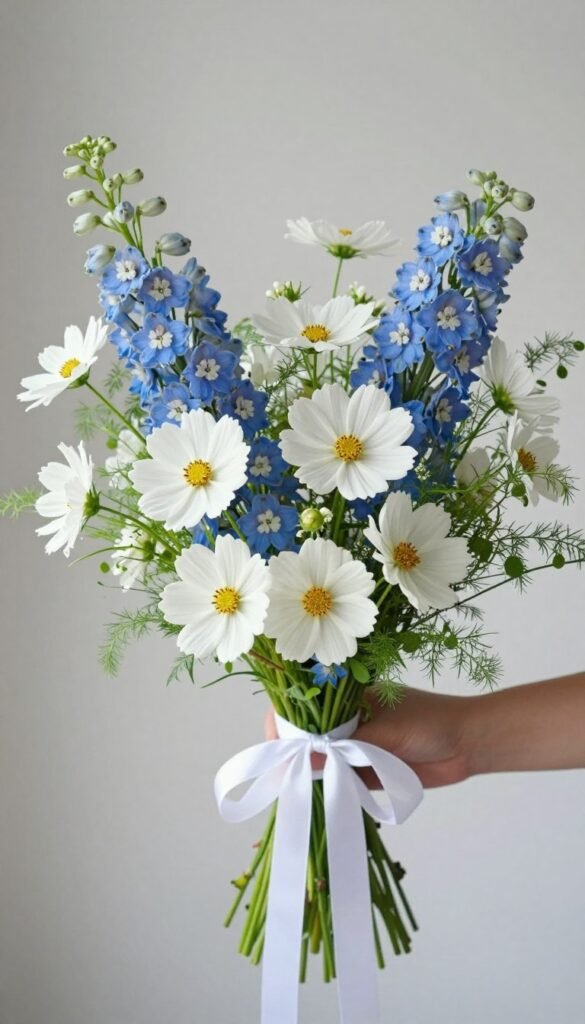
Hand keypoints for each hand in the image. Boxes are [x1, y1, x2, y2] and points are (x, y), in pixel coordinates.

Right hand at [264, 688, 471, 788]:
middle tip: (283, 775)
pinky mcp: (367, 769)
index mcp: (347, 695)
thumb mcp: (385, 732)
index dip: (284, 722)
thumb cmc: (431, 723)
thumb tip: (302, 760)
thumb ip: (345, 748)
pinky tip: (319, 798)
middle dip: (293, 752)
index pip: (303, 703)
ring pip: (322, 759)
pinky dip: (331, 788)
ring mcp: (357, 744)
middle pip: (307, 734)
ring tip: (296, 790)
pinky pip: (341, 779)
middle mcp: (347, 718)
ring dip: (311, 774)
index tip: (277, 745)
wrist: (469, 745)